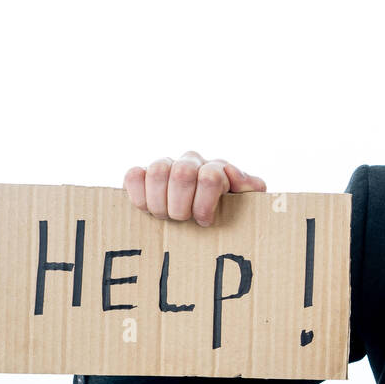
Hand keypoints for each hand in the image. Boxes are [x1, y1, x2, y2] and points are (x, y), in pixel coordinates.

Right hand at [123, 151, 266, 226]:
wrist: (203, 216)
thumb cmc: (226, 212)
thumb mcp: (247, 203)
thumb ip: (251, 187)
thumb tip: (232, 174)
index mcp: (217, 168)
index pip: (210, 176)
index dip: (204, 203)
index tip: (204, 221)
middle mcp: (191, 162)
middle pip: (183, 174)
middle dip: (181, 205)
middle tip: (182, 219)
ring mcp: (166, 165)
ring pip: (157, 171)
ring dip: (160, 202)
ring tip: (165, 217)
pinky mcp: (142, 174)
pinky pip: (133, 175)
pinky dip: (138, 194)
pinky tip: (146, 208)